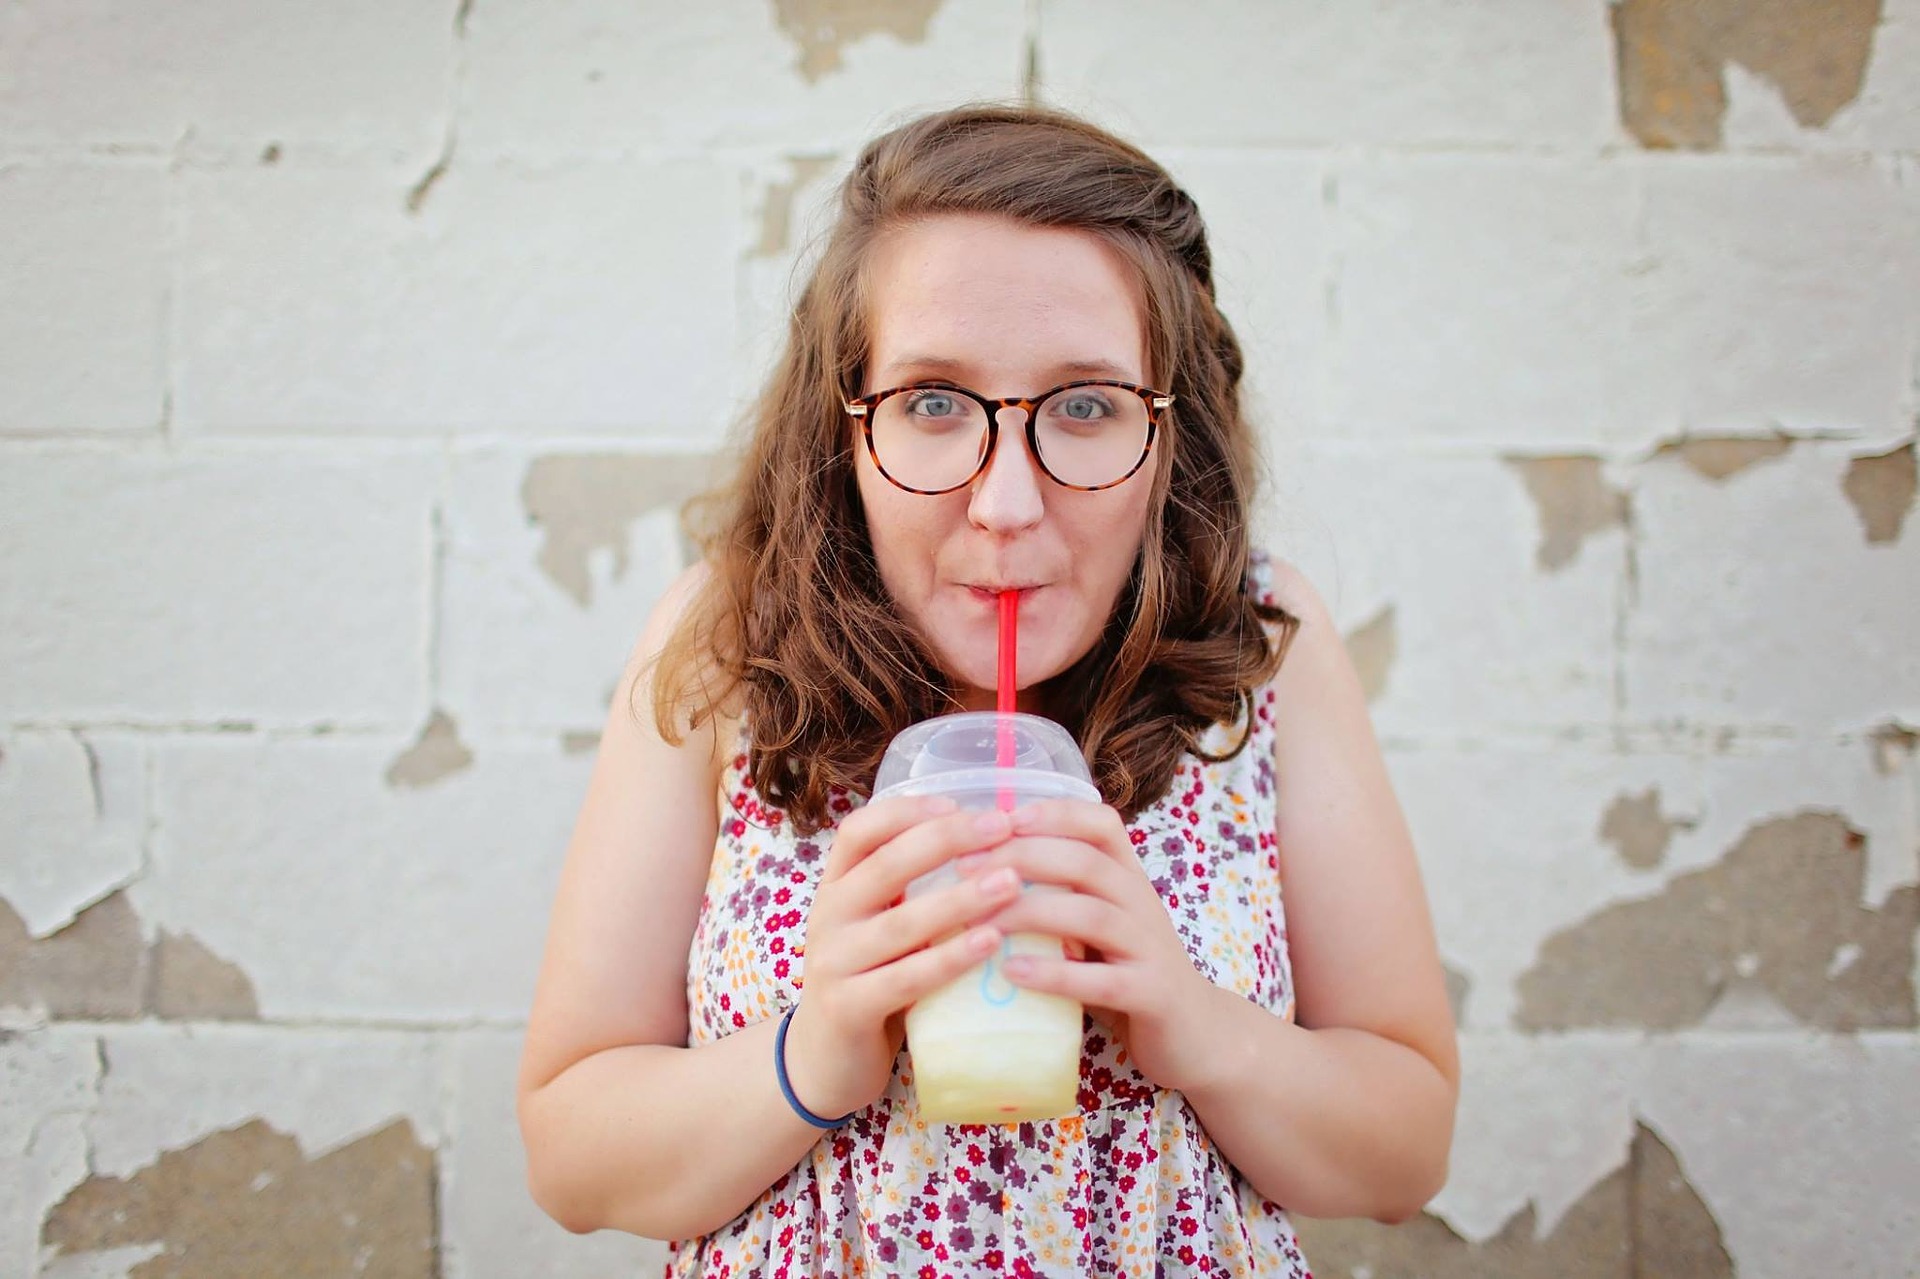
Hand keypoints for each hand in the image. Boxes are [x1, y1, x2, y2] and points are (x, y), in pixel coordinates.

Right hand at [782, 797, 1024, 1119]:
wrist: (825, 1059)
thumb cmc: (873, 977)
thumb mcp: (882, 924)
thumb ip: (914, 889)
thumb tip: (995, 842)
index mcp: (836, 886)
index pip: (860, 830)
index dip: (908, 811)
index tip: (961, 803)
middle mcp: (828, 916)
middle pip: (885, 865)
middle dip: (947, 840)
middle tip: (1003, 828)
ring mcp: (833, 963)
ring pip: (901, 923)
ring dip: (960, 899)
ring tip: (1012, 882)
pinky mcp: (848, 1008)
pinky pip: (905, 978)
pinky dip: (950, 958)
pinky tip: (990, 943)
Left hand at [971, 799, 1218, 1093]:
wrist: (1195, 1032)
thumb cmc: (1127, 970)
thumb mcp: (1097, 923)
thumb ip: (1058, 895)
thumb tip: (977, 872)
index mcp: (1129, 877)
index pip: (1100, 824)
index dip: (1052, 814)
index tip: (1000, 817)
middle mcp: (1143, 902)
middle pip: (1085, 862)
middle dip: (1022, 858)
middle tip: (965, 867)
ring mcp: (1150, 947)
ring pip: (1092, 915)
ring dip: (1030, 913)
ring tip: (980, 922)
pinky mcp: (1152, 994)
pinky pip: (1102, 980)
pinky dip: (1055, 974)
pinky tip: (1012, 972)